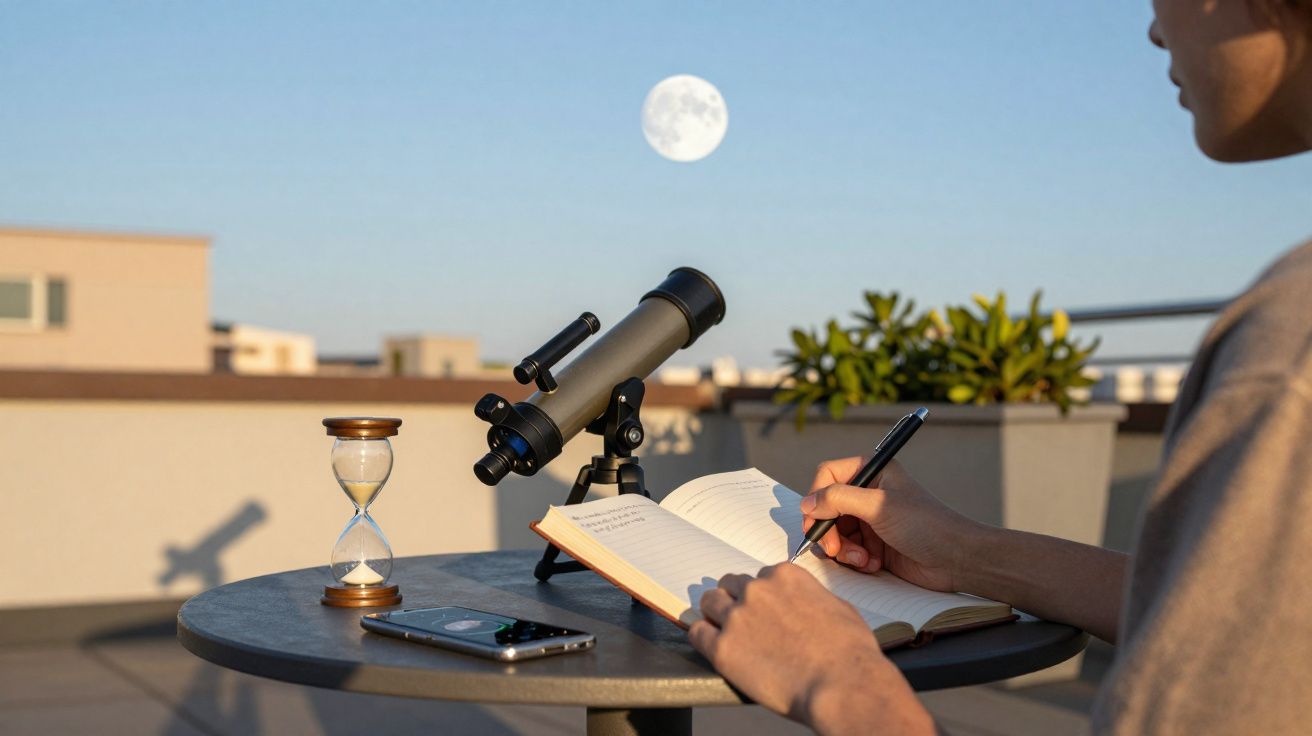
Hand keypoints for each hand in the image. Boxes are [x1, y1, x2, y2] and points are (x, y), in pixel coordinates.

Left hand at [688, 563, 933, 734]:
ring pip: (710, 602)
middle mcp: (757, 590)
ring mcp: (737, 617)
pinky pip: (697, 632)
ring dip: (714, 613)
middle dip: (735, 599)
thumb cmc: (850, 651)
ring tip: (720, 628)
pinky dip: (701, 635)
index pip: (760, 577)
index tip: (763, 609)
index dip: (761, 595)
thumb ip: (810, 599)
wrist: (843, 684)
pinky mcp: (723, 648)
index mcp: (785, 576)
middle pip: (731, 585)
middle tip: (742, 620)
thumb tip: (804, 606)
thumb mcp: (837, 608)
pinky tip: (708, 643)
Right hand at [802, 459, 982, 591]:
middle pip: (826, 508)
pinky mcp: (874, 545)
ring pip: (834, 532)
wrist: (957, 560)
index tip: (815, 519)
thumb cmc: (926, 525)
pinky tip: (874, 565)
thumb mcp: (879, 506)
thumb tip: (806, 502)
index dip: (817, 497)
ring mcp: (870, 520)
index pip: (827, 476)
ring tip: (863, 559)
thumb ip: (838, 499)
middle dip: (829, 531)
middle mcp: (868, 493)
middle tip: (834, 548)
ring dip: (843, 549)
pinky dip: (855, 560)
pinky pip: (847, 550)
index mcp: (873, 472)